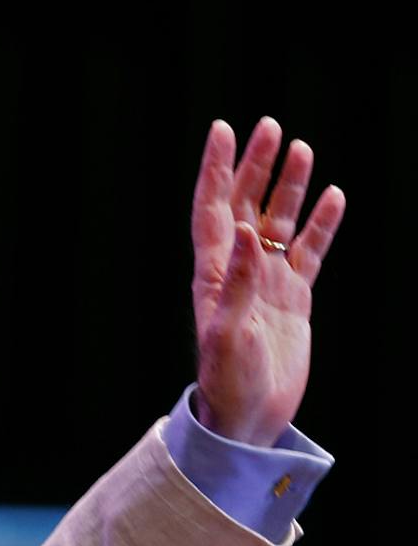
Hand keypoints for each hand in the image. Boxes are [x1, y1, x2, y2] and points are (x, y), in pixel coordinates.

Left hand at [191, 117, 346, 444]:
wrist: (247, 419)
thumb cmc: (229, 382)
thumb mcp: (230, 334)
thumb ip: (238, 284)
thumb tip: (247, 233)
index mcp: (214, 274)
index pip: (212, 209)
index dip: (217, 169)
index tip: (223, 129)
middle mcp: (237, 271)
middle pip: (246, 205)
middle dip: (256, 166)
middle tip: (271, 126)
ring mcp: (267, 283)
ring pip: (279, 223)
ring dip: (289, 187)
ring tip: (302, 148)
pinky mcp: (293, 299)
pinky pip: (309, 252)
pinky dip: (320, 225)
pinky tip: (333, 196)